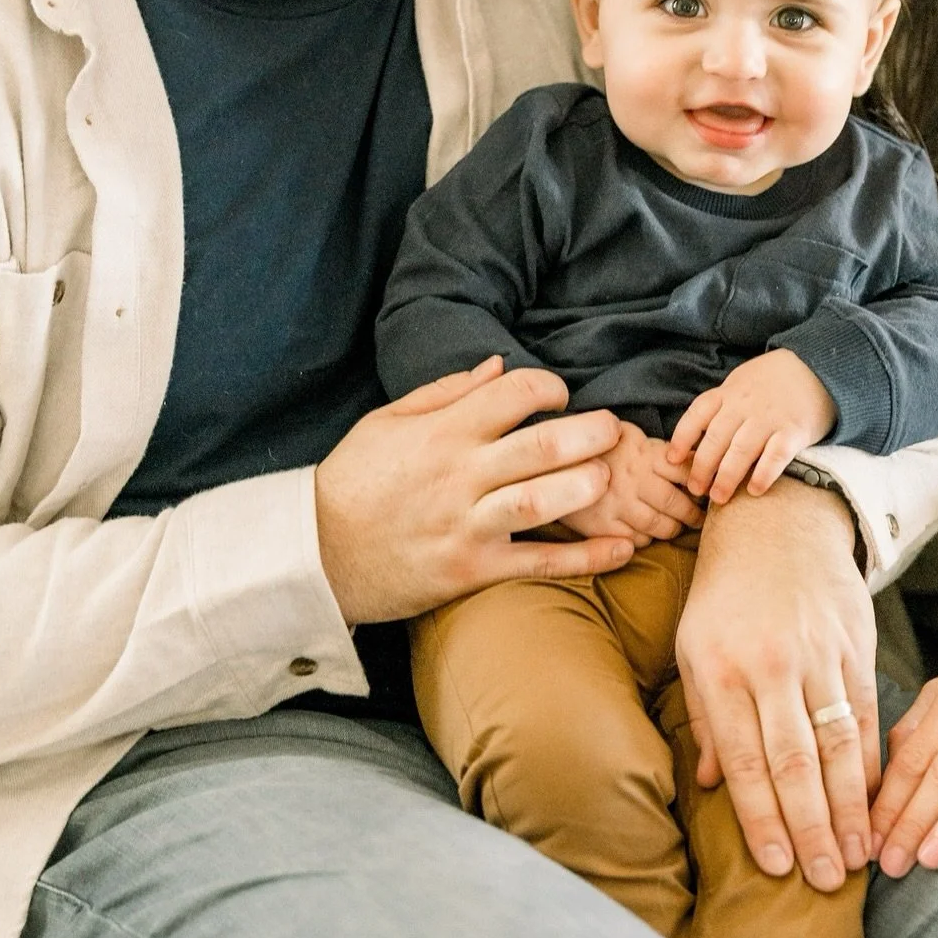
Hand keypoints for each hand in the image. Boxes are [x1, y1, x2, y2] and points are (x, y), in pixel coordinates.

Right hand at [315, 356, 631, 624]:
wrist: (314, 555)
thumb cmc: (352, 481)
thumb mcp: (387, 421)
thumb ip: (447, 391)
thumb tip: (500, 365)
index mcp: (442, 433)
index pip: (511, 395)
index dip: (548, 386)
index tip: (561, 394)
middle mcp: (460, 477)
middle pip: (539, 448)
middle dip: (588, 433)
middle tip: (615, 428)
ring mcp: (467, 526)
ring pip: (541, 503)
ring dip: (587, 487)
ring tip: (613, 476)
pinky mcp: (471, 572)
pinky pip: (536, 564)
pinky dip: (585, 558)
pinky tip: (623, 548)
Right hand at [564, 420, 705, 545]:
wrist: (548, 458)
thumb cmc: (594, 444)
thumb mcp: (625, 433)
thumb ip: (654, 446)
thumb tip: (688, 456)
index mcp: (644, 453)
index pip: (685, 470)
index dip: (700, 482)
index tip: (705, 490)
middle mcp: (634, 480)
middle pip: (676, 503)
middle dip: (693, 514)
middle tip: (699, 518)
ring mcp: (618, 505)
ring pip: (659, 526)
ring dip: (672, 529)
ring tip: (676, 527)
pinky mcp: (601, 526)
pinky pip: (634, 541)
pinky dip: (645, 540)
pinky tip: (646, 533)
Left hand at [667, 350, 835, 503]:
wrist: (818, 367)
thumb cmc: (774, 381)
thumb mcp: (742, 382)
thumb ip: (722, 405)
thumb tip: (697, 438)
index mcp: (729, 392)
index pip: (697, 415)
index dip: (682, 438)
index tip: (673, 460)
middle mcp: (745, 405)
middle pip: (715, 439)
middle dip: (702, 468)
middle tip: (696, 490)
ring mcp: (770, 417)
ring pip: (741, 451)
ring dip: (726, 477)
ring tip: (718, 499)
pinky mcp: (795, 431)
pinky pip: (775, 456)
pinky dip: (763, 474)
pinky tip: (754, 490)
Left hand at [673, 477, 876, 892]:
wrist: (776, 524)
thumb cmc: (724, 595)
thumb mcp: (693, 647)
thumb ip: (705, 718)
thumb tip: (710, 785)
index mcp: (720, 669)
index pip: (744, 760)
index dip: (762, 818)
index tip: (776, 868)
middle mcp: (770, 665)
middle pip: (795, 761)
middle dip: (812, 829)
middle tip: (828, 884)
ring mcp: (816, 654)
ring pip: (837, 745)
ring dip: (849, 808)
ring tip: (860, 858)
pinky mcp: (854, 645)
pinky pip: (867, 714)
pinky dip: (872, 764)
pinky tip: (876, 802)